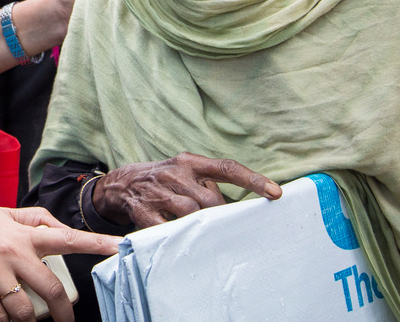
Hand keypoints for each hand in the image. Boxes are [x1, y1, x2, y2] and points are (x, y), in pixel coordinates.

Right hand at [0, 204, 118, 321]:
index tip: (119, 247)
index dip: (95, 244)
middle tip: (68, 320)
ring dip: (33, 321)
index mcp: (22, 235)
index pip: (66, 238)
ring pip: (25, 310)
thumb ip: (34, 218)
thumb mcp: (3, 213)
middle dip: (64, 311)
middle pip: (50, 289)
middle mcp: (12, 254)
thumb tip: (59, 227)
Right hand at [91, 152, 280, 227]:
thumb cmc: (166, 180)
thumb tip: (239, 208)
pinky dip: (179, 234)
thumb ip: (209, 184)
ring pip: (192, 214)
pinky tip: (182, 236)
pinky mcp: (145, 212)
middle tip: (227, 227)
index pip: (226, 168)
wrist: (123, 184)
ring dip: (202, 226)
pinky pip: (170, 229)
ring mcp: (158, 193)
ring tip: (205, 232)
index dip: (253, 179)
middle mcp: (175, 174)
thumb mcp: (186, 172)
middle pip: (211, 200)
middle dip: (221, 215)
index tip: (276, 193)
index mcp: (189, 162)